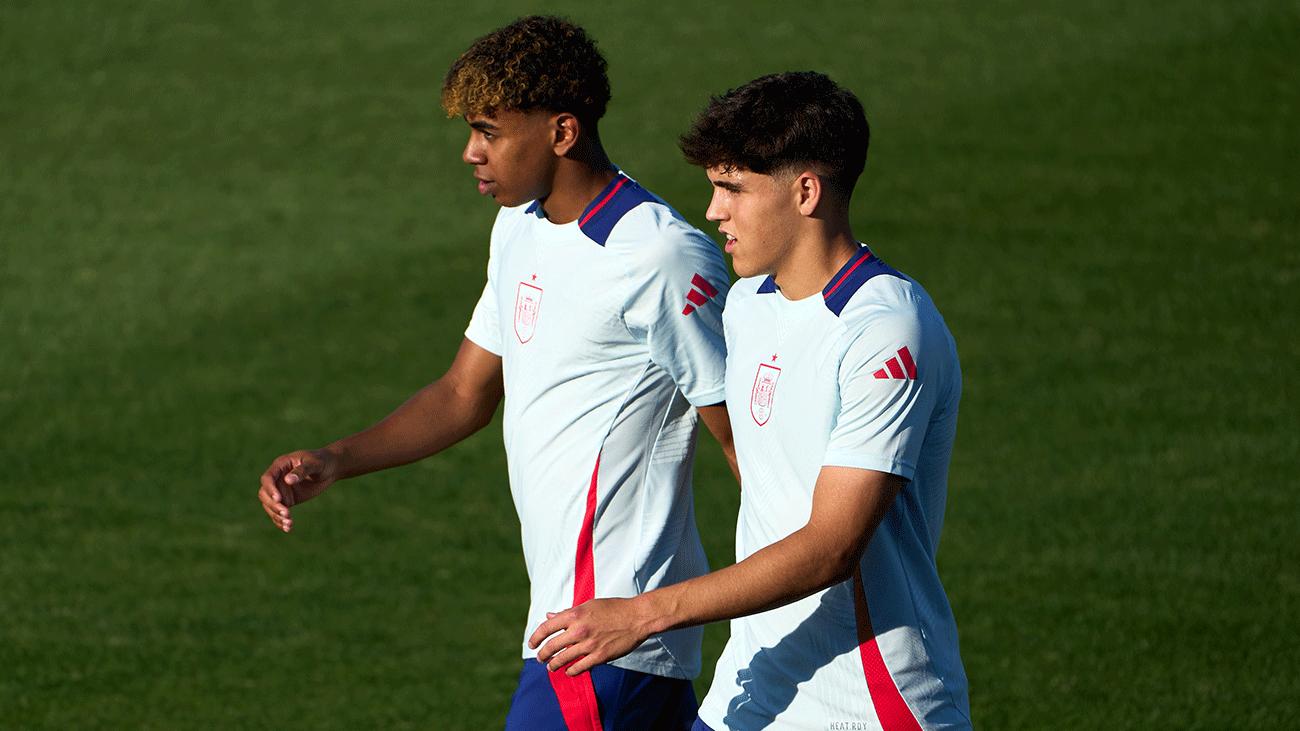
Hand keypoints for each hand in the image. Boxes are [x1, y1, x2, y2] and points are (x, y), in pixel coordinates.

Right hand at [258, 449, 337, 531]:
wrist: (329, 469)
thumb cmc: (321, 461)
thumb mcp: (314, 463)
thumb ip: (302, 470)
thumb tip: (287, 480)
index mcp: (280, 465)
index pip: (267, 478)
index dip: (270, 489)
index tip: (278, 499)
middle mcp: (277, 479)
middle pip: (264, 494)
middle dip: (273, 505)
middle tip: (286, 514)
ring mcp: (280, 491)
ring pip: (269, 505)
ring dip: (276, 516)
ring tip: (289, 523)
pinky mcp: (287, 500)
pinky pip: (278, 512)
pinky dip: (280, 521)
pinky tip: (288, 528)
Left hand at [527, 598, 653, 675]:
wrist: (637, 617)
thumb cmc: (614, 608)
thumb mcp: (589, 605)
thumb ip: (568, 612)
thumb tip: (549, 615)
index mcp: (574, 614)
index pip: (546, 627)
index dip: (535, 637)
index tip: (532, 644)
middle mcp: (579, 630)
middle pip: (551, 646)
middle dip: (542, 655)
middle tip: (540, 658)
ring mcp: (588, 645)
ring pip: (562, 659)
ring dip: (554, 665)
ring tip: (551, 667)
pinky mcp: (599, 657)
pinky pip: (578, 668)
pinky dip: (570, 671)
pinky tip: (569, 671)